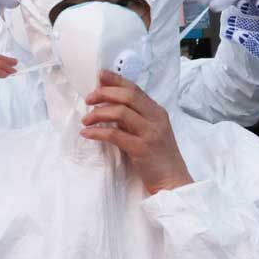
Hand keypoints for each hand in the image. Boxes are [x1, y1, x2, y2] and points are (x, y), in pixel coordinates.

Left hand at [80, 70, 192, 194]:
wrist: (173, 181)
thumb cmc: (159, 158)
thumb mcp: (150, 132)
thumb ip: (134, 118)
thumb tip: (110, 106)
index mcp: (157, 112)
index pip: (135, 89)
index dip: (116, 80)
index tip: (100, 76)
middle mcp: (155, 119)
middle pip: (127, 96)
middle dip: (104, 94)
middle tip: (88, 99)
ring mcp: (150, 133)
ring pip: (120, 112)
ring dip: (98, 113)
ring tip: (86, 120)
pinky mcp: (142, 149)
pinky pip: (115, 135)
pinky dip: (98, 132)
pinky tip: (87, 134)